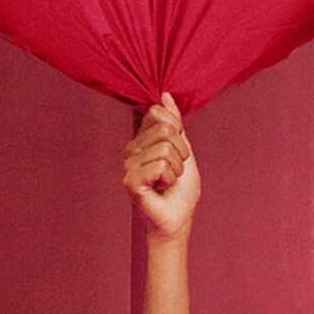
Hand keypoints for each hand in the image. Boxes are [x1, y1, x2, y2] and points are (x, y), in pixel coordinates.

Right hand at [123, 91, 200, 240]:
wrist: (179, 217)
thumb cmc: (181, 188)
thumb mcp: (184, 149)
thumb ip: (175, 123)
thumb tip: (165, 95)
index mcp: (142, 139)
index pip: (158, 113)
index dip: (177, 130)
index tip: (180, 151)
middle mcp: (131, 149)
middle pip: (165, 130)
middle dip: (181, 152)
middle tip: (176, 170)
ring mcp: (129, 164)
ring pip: (165, 149)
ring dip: (177, 169)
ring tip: (169, 181)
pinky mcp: (131, 180)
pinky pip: (160, 165)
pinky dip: (170, 178)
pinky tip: (162, 188)